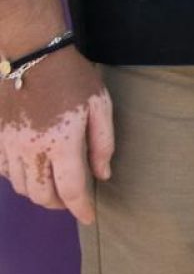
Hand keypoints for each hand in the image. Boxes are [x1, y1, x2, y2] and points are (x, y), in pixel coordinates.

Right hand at [0, 45, 111, 221]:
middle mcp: (32, 150)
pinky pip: (5, 171)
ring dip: (39, 194)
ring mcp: (10, 145)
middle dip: (60, 204)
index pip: (71, 189)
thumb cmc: (73, 79)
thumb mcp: (101, 106)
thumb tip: (102, 175)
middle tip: (73, 200)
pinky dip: (19, 180)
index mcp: (62, 143)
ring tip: (55, 188)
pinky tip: (32, 172)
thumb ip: (103, 144)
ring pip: (21, 187)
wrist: (33, 56)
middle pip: (42, 195)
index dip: (81, 209)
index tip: (89, 218)